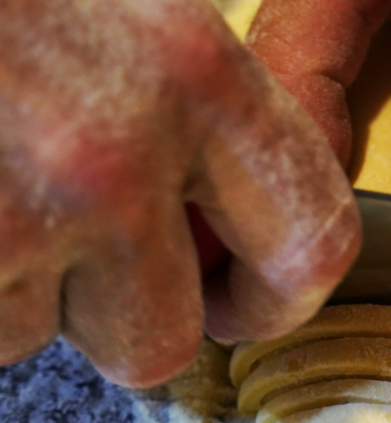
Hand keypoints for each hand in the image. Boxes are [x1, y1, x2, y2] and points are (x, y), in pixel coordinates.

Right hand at [0, 0, 360, 386]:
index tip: (237, 302)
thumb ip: (186, 88)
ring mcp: (13, 219)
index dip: (277, 295)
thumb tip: (219, 190)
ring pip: (32, 335)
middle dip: (113, 322)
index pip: (313, 237)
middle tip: (64, 261)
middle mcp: (113, 156)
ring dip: (4, 287)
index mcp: (192, 70)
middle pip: (161, 339)